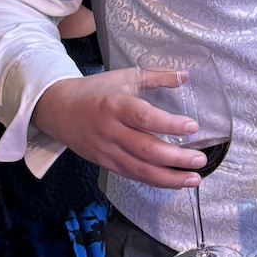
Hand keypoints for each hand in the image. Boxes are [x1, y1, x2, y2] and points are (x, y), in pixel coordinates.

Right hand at [31, 68, 206, 187]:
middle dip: (176, 159)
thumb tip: (185, 74)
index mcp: (116, 105)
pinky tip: (172, 181)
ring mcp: (106, 150)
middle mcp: (111, 130)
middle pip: (145, 149)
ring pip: (139, 169)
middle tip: (200, 160)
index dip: (169, 124)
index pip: (145, 118)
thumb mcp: (124, 77)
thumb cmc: (95, 91)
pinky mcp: (104, 162)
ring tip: (193, 178)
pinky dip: (153, 180)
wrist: (56, 109)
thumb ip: (156, 76)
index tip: (193, 127)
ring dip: (169, 178)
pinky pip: (131, 174)